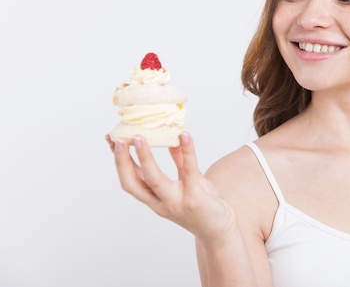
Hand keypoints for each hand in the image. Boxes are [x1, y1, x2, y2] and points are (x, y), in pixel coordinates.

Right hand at [106, 132, 236, 243]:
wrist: (221, 231)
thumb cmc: (205, 205)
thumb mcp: (189, 182)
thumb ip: (179, 163)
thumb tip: (173, 138)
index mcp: (155, 199)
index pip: (130, 179)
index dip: (119, 160)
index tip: (112, 140)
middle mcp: (161, 203)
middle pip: (132, 183)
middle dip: (122, 161)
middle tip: (118, 139)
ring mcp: (176, 202)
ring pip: (154, 180)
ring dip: (145, 158)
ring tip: (139, 137)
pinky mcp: (194, 198)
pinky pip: (188, 171)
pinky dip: (187, 151)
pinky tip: (185, 135)